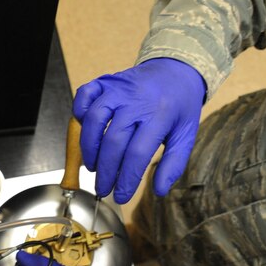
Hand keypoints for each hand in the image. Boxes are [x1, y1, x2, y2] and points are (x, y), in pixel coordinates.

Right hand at [73, 57, 204, 203]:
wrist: (176, 69)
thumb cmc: (180, 105)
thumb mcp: (186, 135)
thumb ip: (173, 164)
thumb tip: (159, 190)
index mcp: (160, 115)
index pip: (137, 154)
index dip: (126, 179)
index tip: (121, 196)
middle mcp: (137, 100)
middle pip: (113, 141)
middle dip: (106, 171)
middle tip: (104, 188)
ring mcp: (119, 88)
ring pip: (94, 119)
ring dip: (90, 148)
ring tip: (94, 166)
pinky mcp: (106, 81)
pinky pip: (85, 94)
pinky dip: (79, 112)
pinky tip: (86, 131)